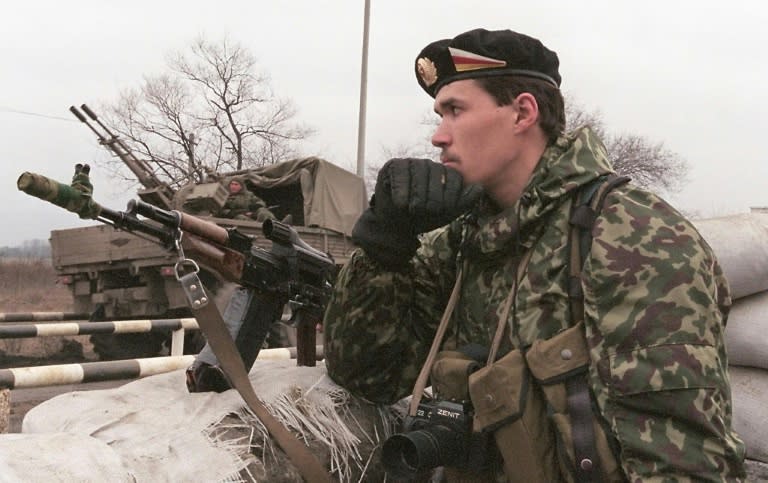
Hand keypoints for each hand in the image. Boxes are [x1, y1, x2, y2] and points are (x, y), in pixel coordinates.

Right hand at [352, 158, 480, 268]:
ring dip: (416, 198)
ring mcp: (411, 163)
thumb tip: (480, 187)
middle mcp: (429, 165)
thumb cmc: (423, 218)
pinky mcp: (393, 166)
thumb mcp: (448, 213)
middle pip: (437, 177)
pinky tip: (400, 204)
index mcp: (444, 173)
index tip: (440, 212)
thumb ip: (465, 201)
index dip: (449, 199)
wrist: (397, 227)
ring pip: (419, 176)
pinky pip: (402, 176)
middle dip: (431, 200)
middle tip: (423, 212)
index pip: (454, 179)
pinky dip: (401, 194)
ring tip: (411, 209)